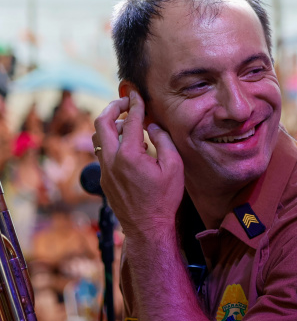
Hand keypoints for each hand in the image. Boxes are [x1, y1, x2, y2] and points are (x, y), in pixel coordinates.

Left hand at [93, 91, 184, 239]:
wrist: (147, 226)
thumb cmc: (164, 199)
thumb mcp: (174, 168)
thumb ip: (164, 141)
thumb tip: (152, 126)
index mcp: (129, 154)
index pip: (130, 121)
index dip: (135, 104)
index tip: (137, 94)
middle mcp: (112, 159)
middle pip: (101, 122)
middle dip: (113, 107)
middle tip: (125, 102)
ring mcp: (105, 169)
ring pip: (98, 137)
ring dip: (110, 125)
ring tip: (125, 122)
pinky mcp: (104, 178)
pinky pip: (102, 152)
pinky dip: (112, 141)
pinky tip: (127, 145)